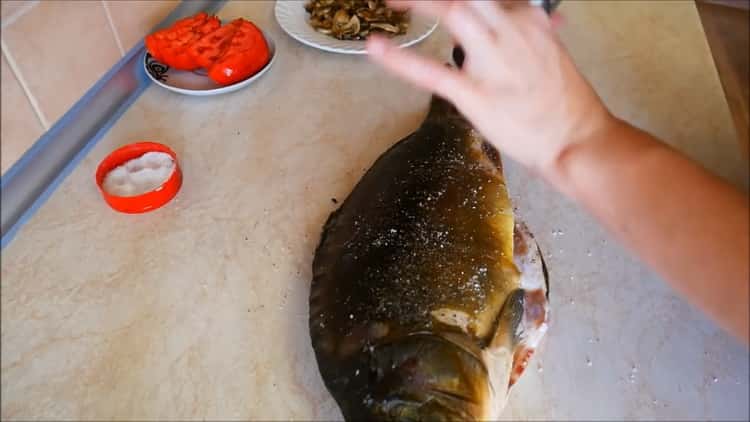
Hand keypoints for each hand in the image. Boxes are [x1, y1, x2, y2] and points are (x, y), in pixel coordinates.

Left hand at [367, 0, 614, 176]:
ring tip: (391, 2)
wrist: (577, 139)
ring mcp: (492, 61)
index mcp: (529, 19)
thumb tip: (537, 19)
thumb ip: (533, 33)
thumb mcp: (551, 55)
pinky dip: (399, 59)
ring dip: (419, 2)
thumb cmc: (565, 103)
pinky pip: (431, 72)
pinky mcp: (476, 95)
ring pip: (452, 13)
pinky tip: (375, 47)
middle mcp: (510, 31)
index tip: (438, 1)